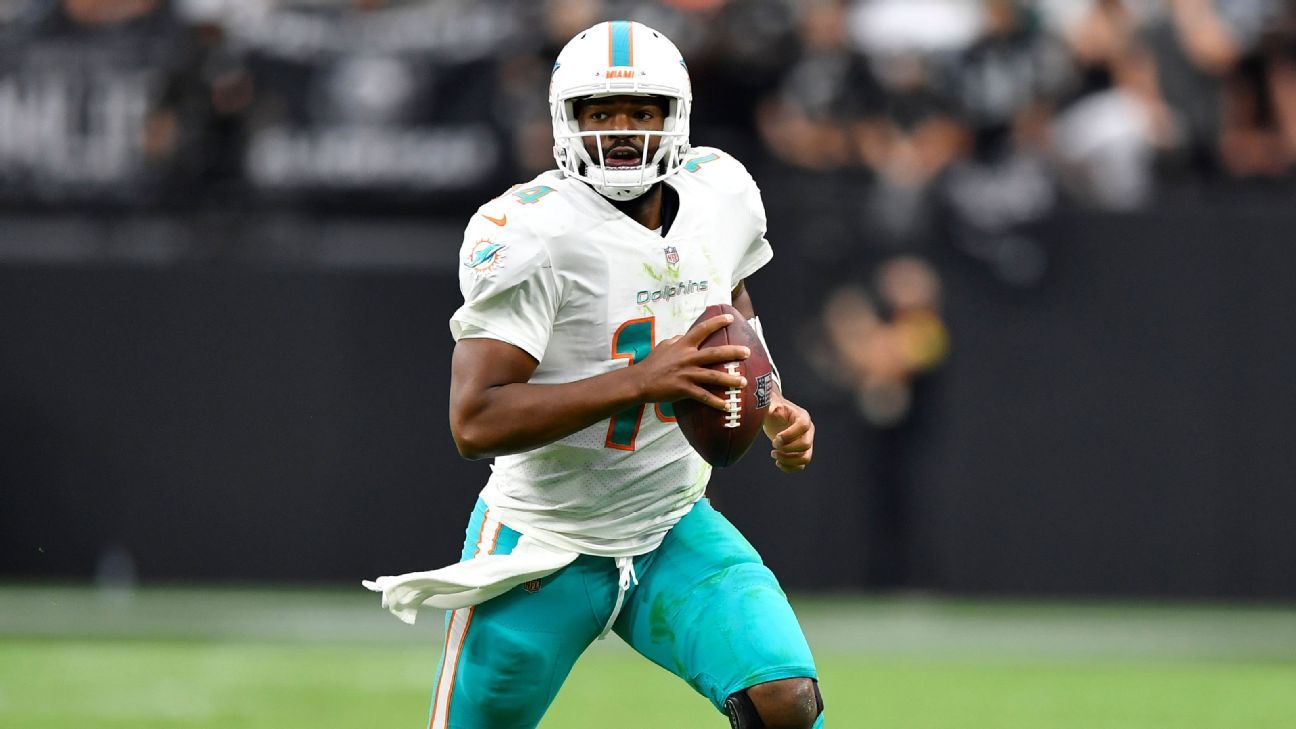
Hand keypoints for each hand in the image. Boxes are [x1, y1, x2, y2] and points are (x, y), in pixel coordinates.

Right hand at [633, 314, 748, 412]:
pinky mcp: (683, 389)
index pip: (702, 329)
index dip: (716, 322)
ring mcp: (686, 374)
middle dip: (733, 352)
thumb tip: (686, 335)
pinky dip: (716, 402)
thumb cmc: (652, 363)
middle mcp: (687, 358)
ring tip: (743, 382)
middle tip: (747, 352)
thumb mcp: (664, 346)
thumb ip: (678, 340)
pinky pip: (703, 396)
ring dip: (730, 379)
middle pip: (714, 354)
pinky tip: (728, 406)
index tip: (730, 318)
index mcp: (683, 345)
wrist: (639, 381)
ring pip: (713, 376)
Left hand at [763, 395, 813, 471]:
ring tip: (773, 454)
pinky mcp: (801, 453)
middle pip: (806, 444)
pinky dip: (789, 468)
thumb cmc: (773, 408)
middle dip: (788, 448)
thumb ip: (769, 406)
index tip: (775, 438)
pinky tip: (777, 462)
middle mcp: (808, 431)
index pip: (803, 426)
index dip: (790, 434)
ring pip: (805, 458)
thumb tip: (768, 409)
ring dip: (788, 460)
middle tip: (773, 444)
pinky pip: (800, 466)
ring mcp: (806, 443)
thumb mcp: (770, 405)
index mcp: (803, 417)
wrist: (775, 415)